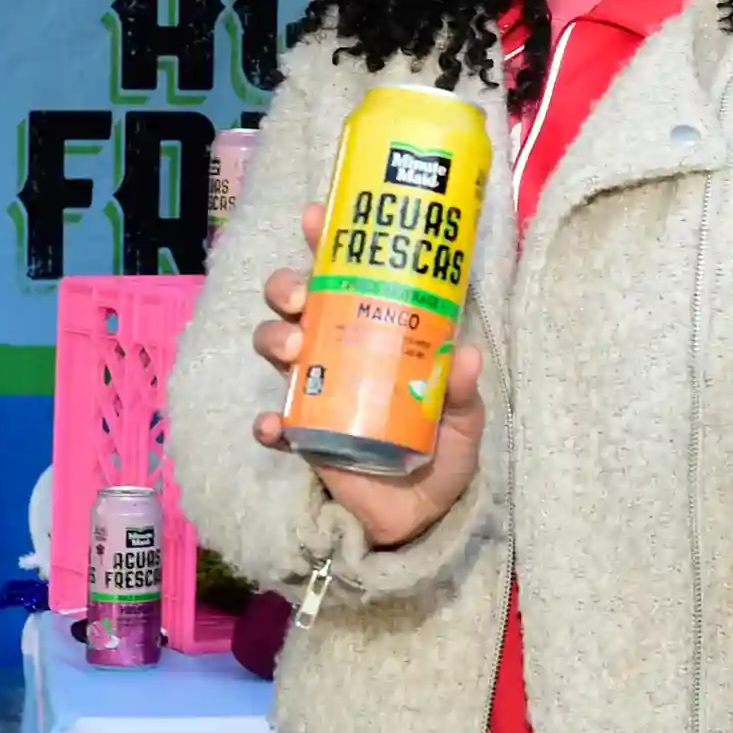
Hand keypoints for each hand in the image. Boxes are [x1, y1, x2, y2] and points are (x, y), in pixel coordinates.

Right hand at [251, 204, 487, 551]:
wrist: (425, 515)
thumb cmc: (444, 448)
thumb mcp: (464, 416)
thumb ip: (461, 389)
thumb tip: (462, 355)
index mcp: (374, 330)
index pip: (344, 274)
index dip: (324, 241)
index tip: (316, 217)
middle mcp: (338, 350)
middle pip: (294, 302)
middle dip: (286, 287)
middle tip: (301, 299)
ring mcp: (315, 392)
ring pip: (274, 348)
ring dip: (274, 340)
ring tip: (294, 350)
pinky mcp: (304, 438)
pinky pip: (272, 424)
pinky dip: (268, 423)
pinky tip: (277, 427)